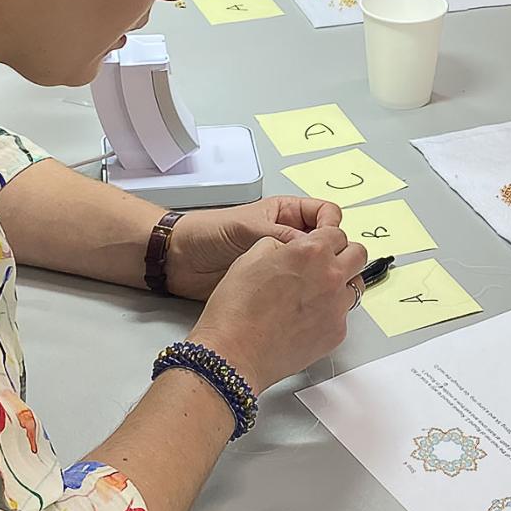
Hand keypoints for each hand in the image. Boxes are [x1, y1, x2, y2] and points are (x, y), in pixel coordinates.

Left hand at [166, 197, 343, 299]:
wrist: (180, 260)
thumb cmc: (208, 233)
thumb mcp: (248, 227)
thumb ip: (282, 234)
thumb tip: (314, 246)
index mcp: (286, 213)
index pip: (326, 214)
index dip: (331, 226)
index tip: (327, 242)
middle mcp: (289, 235)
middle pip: (327, 242)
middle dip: (331, 253)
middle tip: (327, 267)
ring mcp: (284, 261)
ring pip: (317, 267)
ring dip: (320, 275)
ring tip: (317, 284)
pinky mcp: (276, 283)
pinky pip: (301, 286)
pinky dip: (307, 291)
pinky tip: (304, 297)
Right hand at [188, 226, 367, 393]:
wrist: (235, 353)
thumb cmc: (236, 311)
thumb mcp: (249, 258)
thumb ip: (277, 245)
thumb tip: (286, 246)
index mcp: (311, 252)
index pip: (338, 233)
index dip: (327, 237)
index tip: (323, 243)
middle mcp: (330, 277)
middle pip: (359, 255)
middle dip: (345, 255)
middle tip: (330, 262)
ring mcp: (337, 307)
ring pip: (355, 286)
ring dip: (341, 284)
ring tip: (317, 292)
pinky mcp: (337, 333)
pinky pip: (344, 315)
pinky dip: (331, 312)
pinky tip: (308, 316)